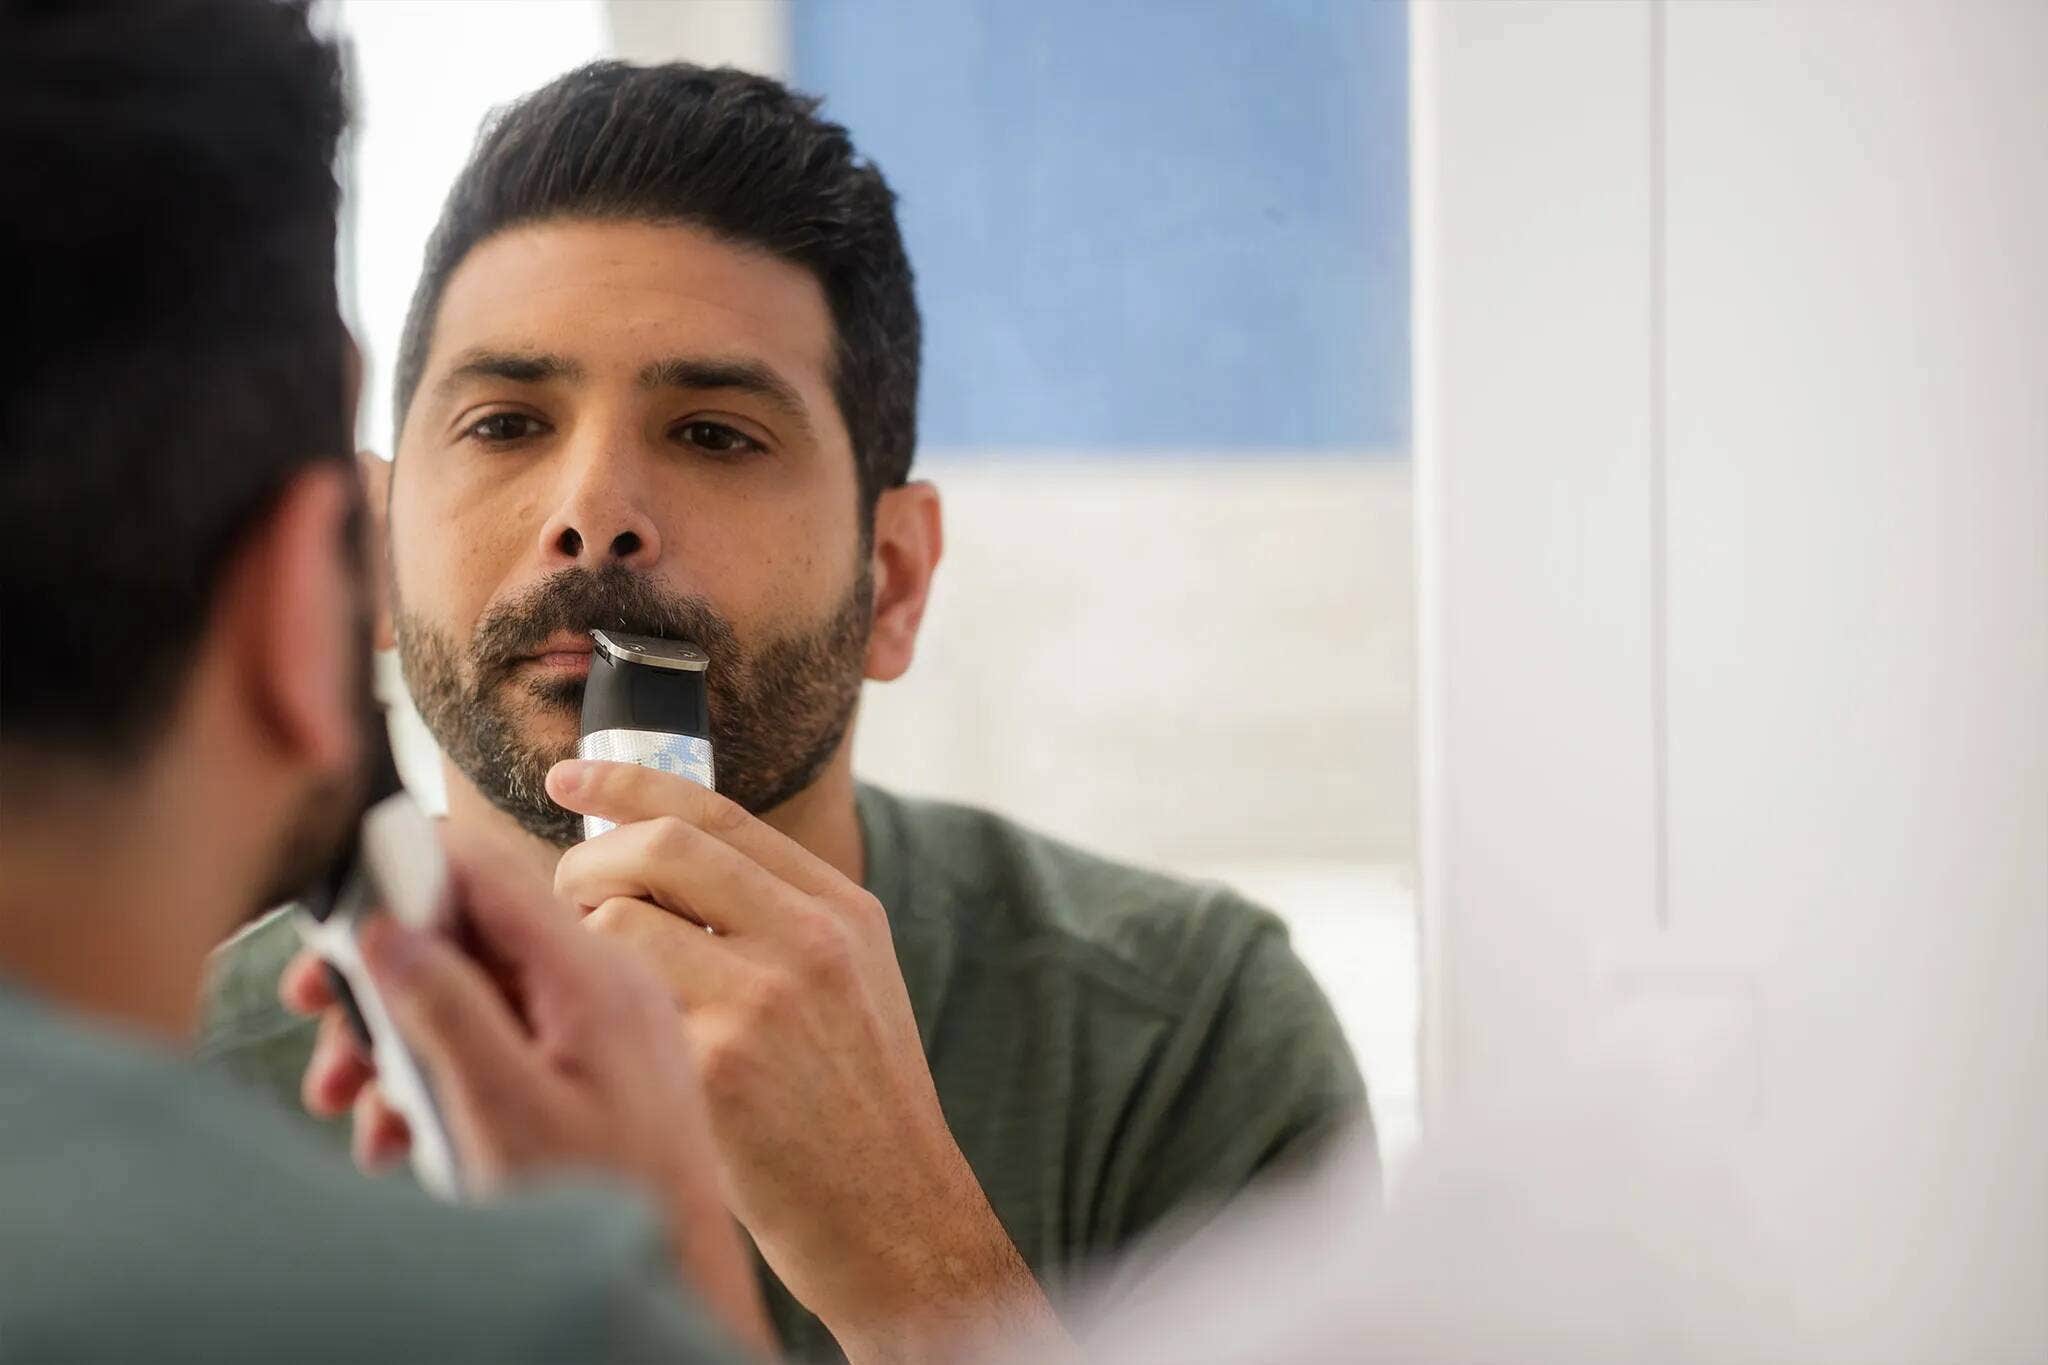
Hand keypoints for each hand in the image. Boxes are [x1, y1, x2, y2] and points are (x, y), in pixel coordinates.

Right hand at [280, 835, 773, 1357]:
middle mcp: (603, 983)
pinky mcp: (593, 1070)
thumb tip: (385, 927)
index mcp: (594, 974)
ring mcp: (601, 1026)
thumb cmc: (609, 1209)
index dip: (399, 874)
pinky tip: (403, 1137)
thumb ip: (445, 1009)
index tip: (333, 918)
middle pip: (469, 934)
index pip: (488, 870)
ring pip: (474, 993)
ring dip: (401, 1041)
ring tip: (355, 1109)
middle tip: (321, 1033)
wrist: (681, 1289)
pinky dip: (441, 1076)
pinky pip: (501, 1041)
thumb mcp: (505, 1112)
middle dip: (384, 981)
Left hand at [547, 759, 1069, 1363]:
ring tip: (586, 980)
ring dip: (581, 940)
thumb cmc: (857, 1109)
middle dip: (588, 859)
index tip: (570, 772)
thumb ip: (780, 919)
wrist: (896, 1217)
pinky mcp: (719, 1065)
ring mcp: (766, 999)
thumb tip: (665, 857)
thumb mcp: (853, 985)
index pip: (717, 810)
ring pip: (622, 921)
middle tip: (566, 894)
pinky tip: (603, 1040)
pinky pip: (620, 1003)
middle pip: (661, 846)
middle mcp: (811, 939)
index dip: (629, 781)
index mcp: (842, 909)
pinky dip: (595, 1010)